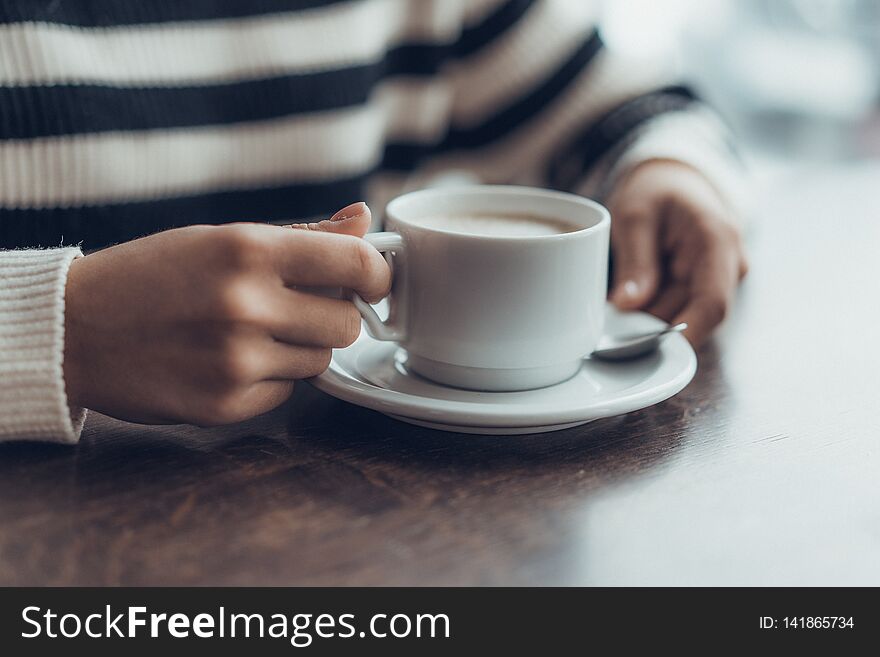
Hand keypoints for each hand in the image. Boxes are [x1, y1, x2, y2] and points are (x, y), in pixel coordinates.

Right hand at [63, 203, 388, 424]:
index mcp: (248, 250)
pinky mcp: (225, 406)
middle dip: (333, 316)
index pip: (356, 264)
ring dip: (299, 348)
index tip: (373, 281)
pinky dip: (270, 379)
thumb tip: (362, 220)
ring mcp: (235, 361)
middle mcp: (246, 306)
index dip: (377, 274)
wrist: (75, 329)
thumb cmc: (153, 275)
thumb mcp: (222, 238)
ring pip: (320, 361)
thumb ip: (302, 235)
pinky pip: (285, 393)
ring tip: (250, 332)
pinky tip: (229, 361)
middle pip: (347, 324)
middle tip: (297, 308)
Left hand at [607, 160, 747, 346]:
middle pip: (691, 314)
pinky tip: (635, 293)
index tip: (647, 349)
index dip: (683, 334)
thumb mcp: (634, 215)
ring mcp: (719, 278)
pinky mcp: (704, 287)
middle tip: (609, 314)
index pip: (712, 304)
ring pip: (682, 315)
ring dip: (648, 314)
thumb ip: (635, 261)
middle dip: (650, 322)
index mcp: (717, 241)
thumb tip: (629, 306)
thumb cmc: (656, 190)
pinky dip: (652, 307)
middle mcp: (728, 264)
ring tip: (620, 294)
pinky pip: (677, 308)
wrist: (673, 179)